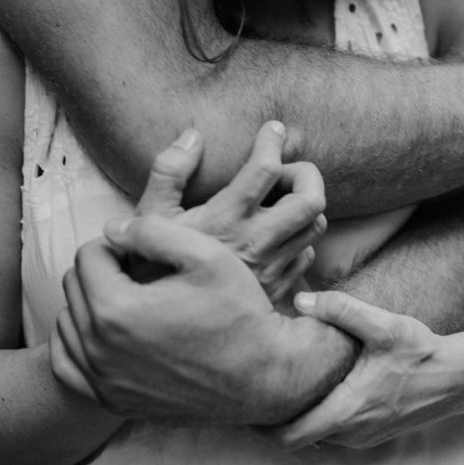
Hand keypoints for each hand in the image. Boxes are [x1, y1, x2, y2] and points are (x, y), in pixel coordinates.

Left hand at [51, 214, 292, 424]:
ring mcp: (104, 382)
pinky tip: (111, 334)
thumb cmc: (240, 312)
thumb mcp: (206, 254)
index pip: (88, 255)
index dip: (118, 244)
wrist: (264, 376)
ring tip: (131, 300)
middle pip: (74, 286)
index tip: (146, 252)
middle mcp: (100, 351)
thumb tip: (112, 229)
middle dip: (102, 271)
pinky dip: (79, 345)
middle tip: (141, 273)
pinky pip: (67, 366)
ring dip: (90, 305)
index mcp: (117, 310)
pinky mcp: (113, 402)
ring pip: (67, 324)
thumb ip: (152, 229)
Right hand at [127, 122, 326, 302]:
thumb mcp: (148, 219)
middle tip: (284, 169)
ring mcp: (272, 270)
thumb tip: (193, 135)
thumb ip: (169, 171)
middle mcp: (256, 244)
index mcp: (225, 221)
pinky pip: (306, 256)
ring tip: (281, 199)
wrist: (163, 335)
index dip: (272, 141)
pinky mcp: (278, 291)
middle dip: (304, 173)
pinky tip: (277, 235)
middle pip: (311, 198)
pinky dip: (300, 239)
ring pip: (315, 226)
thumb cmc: (149, 271)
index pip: (266, 169)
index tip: (271, 129)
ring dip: (304, 206)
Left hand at [263, 290, 463, 449]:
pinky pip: (333, 433)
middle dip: (272, 421)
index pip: (290, 435)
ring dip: (296, 419)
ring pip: (315, 436)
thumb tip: (300, 299)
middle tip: (253, 390)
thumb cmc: (421, 351)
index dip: (261, 424)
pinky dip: (317, 418)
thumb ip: (340, 309)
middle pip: (296, 439)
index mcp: (348, 411)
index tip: (244, 402)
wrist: (460, 377)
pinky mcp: (372, 434)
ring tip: (278, 387)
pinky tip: (312, 390)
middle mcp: (352, 433)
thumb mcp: (382, 325)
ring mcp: (364, 438)